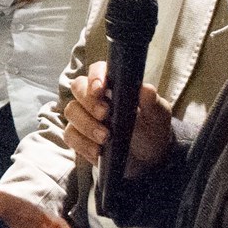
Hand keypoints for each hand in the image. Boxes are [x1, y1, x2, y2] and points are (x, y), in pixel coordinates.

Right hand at [64, 62, 169, 176]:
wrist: (147, 157)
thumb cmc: (151, 128)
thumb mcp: (157, 116)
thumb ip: (152, 102)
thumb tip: (146, 89)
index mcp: (113, 84)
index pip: (97, 70)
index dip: (95, 76)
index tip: (100, 89)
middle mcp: (94, 96)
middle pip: (78, 87)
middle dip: (89, 101)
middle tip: (105, 114)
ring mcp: (83, 115)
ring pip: (71, 111)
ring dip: (86, 124)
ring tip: (105, 137)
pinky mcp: (78, 136)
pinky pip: (70, 135)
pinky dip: (83, 143)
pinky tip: (97, 151)